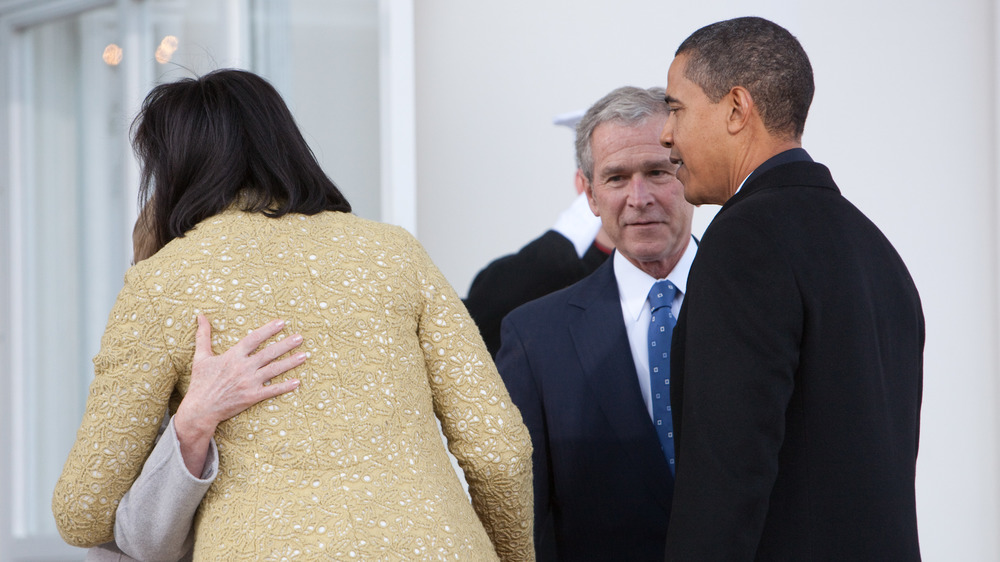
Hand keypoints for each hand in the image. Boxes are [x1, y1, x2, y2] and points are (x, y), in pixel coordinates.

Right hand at [173, 315, 305, 475]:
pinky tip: (297, 381)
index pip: (254, 338)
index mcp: (232, 356)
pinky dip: (285, 386)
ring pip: (274, 370)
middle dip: (286, 344)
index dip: (268, 330)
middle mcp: (243, 367)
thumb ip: (203, 336)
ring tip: (304, 355)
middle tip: (300, 337)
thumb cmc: (201, 383)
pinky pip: (272, 390)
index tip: (282, 322)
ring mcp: (249, 382)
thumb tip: (200, 315)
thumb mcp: (200, 357)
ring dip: (290, 362)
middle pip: (268, 353)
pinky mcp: (252, 397)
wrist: (200, 409)